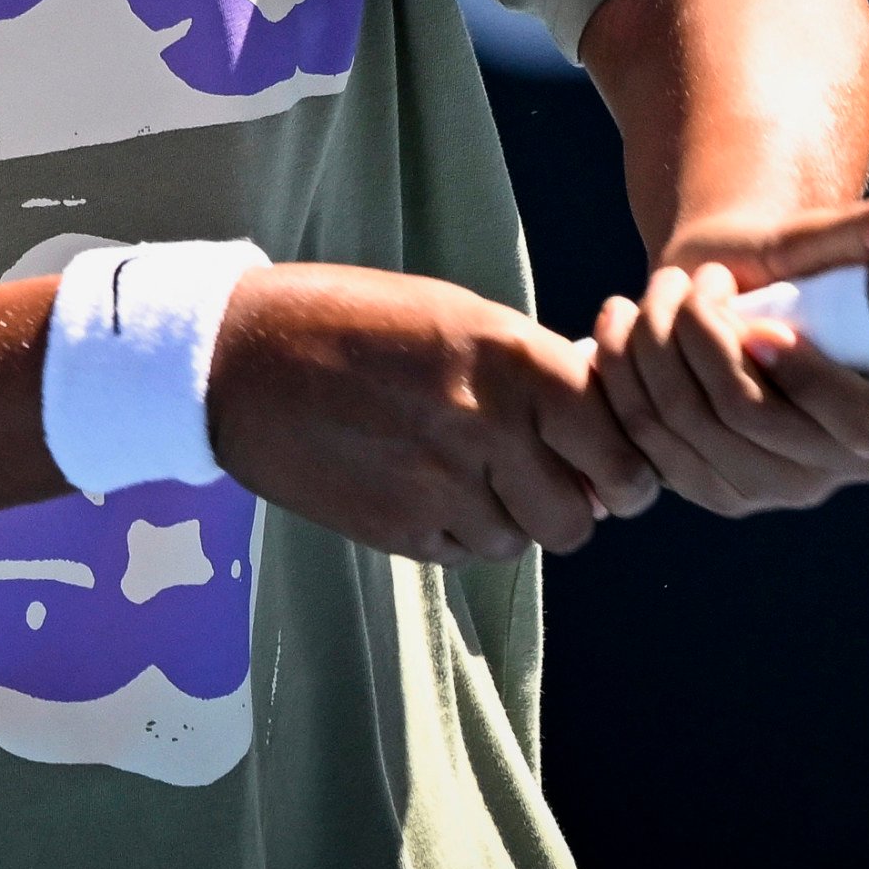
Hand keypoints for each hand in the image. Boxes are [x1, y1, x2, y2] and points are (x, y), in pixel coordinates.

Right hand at [207, 263, 659, 564]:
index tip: (621, 465)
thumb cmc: (353, 320)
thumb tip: (593, 424)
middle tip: (568, 486)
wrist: (242, 359)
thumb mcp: (457, 315)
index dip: (626, 458)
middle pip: (579, 511)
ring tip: (487, 480)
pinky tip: (440, 492)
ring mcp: (439, 484)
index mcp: (507, 357)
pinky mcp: (398, 530)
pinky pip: (468, 553)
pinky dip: (469, 533)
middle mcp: (483, 424)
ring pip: (524, 540)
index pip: (611, 433)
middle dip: (583, 503)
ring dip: (520, 519)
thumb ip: (529, 368)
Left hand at [589, 195, 868, 516]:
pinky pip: (647, 446)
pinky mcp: (712, 492)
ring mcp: (776, 490)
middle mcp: (844, 468)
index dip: (804, 375)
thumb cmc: (792, 258)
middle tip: (697, 279)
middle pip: (753, 421)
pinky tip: (626, 327)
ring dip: (657, 343)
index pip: (861, 428)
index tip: (760, 321)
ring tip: (663, 292)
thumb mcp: (831, 234)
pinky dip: (625, 377)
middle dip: (705, 334)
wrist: (726, 285)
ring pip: (690, 427)